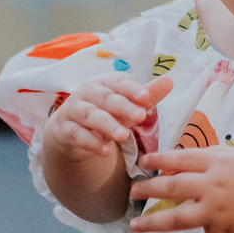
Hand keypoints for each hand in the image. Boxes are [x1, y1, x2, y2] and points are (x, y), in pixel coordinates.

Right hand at [46, 73, 172, 161]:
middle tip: (141, 115)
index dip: (132, 89)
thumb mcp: (126, 105)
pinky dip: (91, 143)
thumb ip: (147, 96)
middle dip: (123, 106)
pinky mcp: (65, 131)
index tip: (146, 96)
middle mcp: (87, 94)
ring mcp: (73, 111)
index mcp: (105, 84)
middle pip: (105, 98)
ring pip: (90, 115)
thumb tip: (169, 81)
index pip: (119, 83)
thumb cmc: (105, 113)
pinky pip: (77, 135)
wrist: (71, 132)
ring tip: (123, 135)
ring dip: (107, 125)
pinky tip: (106, 151)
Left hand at [130, 145, 233, 232]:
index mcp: (216, 163)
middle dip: (148, 189)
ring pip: (177, 219)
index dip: (158, 160)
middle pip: (172, 187)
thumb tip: (177, 161)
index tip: (143, 163)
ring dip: (152, 223)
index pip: (180, 159)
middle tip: (132, 192)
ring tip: (134, 226)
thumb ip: (209, 155)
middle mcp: (212, 187)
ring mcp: (216, 213)